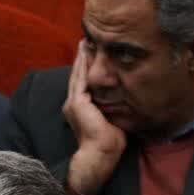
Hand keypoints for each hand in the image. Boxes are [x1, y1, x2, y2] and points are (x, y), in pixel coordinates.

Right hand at [61, 40, 126, 194]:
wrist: (100, 152)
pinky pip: (80, 78)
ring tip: (85, 42)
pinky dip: (82, 65)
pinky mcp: (77, 102)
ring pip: (77, 74)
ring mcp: (73, 102)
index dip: (85, 69)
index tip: (90, 54)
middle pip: (77, 76)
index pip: (81, 84)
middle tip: (85, 41)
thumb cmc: (108, 142)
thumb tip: (122, 97)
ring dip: (81, 58)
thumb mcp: (110, 119)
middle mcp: (71, 104)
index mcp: (78, 109)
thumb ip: (110, 107)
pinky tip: (86, 53)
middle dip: (81, 59)